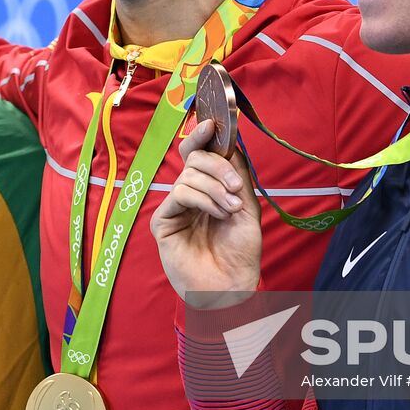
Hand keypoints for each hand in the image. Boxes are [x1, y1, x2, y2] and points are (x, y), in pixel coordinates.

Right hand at [151, 120, 261, 308]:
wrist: (232, 286)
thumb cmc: (240, 252)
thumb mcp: (247, 206)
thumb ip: (236, 174)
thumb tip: (230, 142)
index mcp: (209, 187)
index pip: (201, 152)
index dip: (204, 134)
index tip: (212, 122)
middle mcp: (190, 193)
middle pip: (194, 156)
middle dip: (217, 165)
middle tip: (234, 186)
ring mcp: (175, 206)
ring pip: (189, 173)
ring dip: (215, 188)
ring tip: (230, 210)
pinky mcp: (163, 220)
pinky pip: (180, 192)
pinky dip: (203, 199)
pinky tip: (217, 214)